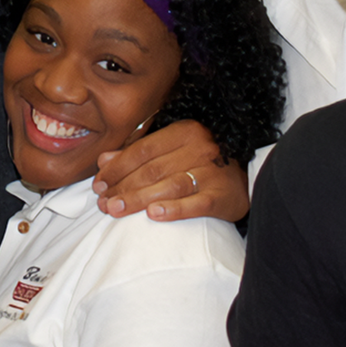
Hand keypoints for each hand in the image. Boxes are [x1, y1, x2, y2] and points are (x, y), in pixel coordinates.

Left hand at [93, 121, 248, 222]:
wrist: (247, 178)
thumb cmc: (202, 163)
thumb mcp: (172, 150)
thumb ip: (137, 154)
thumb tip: (103, 161)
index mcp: (184, 131)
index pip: (142, 150)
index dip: (117, 168)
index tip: (98, 185)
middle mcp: (200, 148)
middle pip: (152, 170)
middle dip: (122, 187)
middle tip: (103, 203)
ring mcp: (213, 172)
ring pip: (169, 186)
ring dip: (138, 199)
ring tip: (116, 210)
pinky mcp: (224, 196)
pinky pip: (196, 203)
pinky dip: (174, 210)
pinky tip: (154, 214)